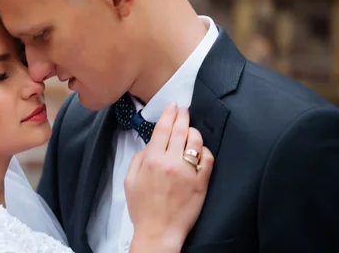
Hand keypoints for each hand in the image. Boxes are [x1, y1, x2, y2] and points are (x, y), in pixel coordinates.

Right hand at [124, 102, 213, 252]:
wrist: (158, 231)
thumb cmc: (143, 208)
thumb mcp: (130, 180)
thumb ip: (138, 158)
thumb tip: (150, 143)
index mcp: (152, 160)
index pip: (163, 128)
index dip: (169, 113)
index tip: (173, 106)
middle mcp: (170, 163)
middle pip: (180, 130)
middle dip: (182, 115)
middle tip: (184, 110)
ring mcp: (188, 172)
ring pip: (196, 141)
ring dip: (193, 132)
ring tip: (190, 131)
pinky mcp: (201, 182)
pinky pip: (208, 159)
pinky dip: (205, 151)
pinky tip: (200, 151)